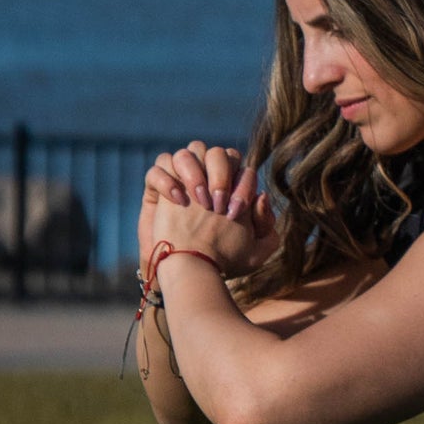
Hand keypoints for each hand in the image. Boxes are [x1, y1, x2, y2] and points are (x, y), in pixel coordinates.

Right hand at [138, 140, 276, 271]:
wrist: (188, 271)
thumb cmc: (223, 259)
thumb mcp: (254, 250)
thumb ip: (265, 223)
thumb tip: (261, 196)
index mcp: (232, 186)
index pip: (240, 165)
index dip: (241, 184)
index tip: (235, 212)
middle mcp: (207, 178)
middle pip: (215, 153)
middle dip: (220, 173)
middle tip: (218, 203)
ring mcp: (182, 181)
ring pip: (186, 154)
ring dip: (194, 171)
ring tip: (199, 200)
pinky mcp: (157, 189)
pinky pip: (158, 168)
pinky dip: (167, 180)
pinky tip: (177, 201)